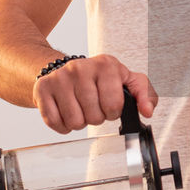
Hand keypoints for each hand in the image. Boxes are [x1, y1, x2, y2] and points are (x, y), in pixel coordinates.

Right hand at [32, 55, 157, 133]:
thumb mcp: (125, 80)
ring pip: (74, 121)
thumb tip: (147, 111)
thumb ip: (144, 94)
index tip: (109, 104)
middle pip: (94, 116)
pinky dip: (62, 125)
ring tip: (80, 108)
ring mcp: (60, 78)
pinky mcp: (42, 88)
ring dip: (79, 122)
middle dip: (96, 117)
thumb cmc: (97, 79)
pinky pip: (54, 121)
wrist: (63, 70)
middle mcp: (81, 68)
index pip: (114, 104)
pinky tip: (65, 112)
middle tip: (92, 106)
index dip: (113, 111)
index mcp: (106, 64)